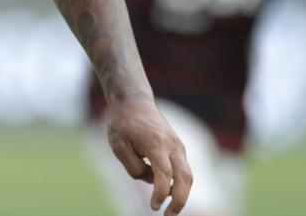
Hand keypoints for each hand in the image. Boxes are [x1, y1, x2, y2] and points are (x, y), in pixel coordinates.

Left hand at [106, 98, 192, 215]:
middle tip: (168, 215)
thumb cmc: (123, 123)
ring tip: (169, 209)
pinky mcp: (178, 148)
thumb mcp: (118, 146)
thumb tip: (151, 181)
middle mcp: (172, 145)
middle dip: (180, 200)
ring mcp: (178, 146)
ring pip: (187, 175)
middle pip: (185, 178)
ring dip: (181, 194)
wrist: (134, 101)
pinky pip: (182, 169)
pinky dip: (178, 183)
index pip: (164, 174)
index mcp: (156, 143)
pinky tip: (165, 191)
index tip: (154, 207)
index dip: (161, 194)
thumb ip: (134, 167)